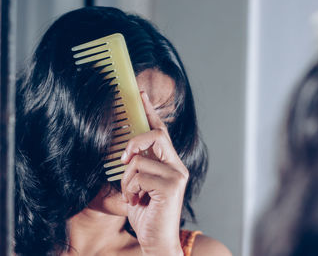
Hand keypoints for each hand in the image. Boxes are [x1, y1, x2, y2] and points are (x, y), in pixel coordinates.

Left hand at [120, 92, 187, 255]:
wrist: (156, 240)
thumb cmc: (147, 213)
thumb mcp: (139, 186)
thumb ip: (138, 167)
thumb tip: (126, 152)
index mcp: (170, 164)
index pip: (161, 131)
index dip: (150, 111)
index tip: (140, 95)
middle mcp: (177, 166)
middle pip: (156, 135)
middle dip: (134, 142)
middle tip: (123, 159)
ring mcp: (176, 175)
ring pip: (140, 159)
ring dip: (127, 180)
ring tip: (132, 195)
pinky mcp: (172, 185)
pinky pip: (139, 175)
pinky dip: (130, 189)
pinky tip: (136, 201)